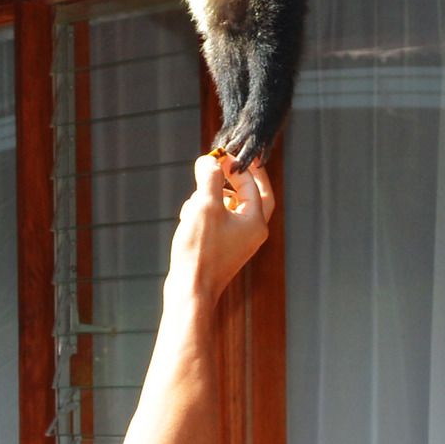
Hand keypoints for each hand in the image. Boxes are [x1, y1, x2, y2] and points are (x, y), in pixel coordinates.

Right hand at [171, 152, 274, 298]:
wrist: (190, 290)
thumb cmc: (200, 250)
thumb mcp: (205, 205)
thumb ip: (210, 178)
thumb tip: (210, 160)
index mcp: (255, 221)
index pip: (253, 183)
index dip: (236, 164)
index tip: (220, 153)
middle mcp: (252, 232)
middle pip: (253, 195)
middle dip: (238, 178)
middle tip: (226, 162)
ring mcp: (238, 242)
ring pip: (232, 207)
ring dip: (216, 194)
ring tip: (198, 193)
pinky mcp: (222, 249)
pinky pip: (220, 221)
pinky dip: (207, 212)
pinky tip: (189, 214)